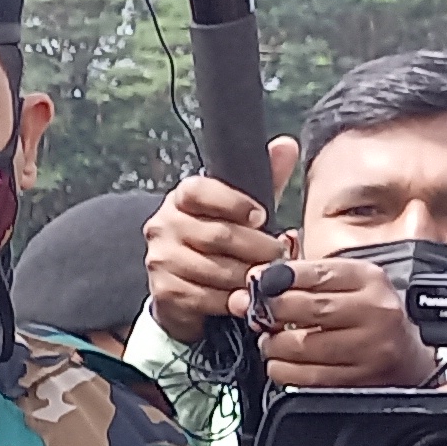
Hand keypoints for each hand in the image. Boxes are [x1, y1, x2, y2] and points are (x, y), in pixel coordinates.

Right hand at [142, 153, 292, 339]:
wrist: (185, 289)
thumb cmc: (220, 244)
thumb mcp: (243, 210)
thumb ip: (265, 180)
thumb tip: (286, 145)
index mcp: (181, 199)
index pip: (200, 191)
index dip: (234, 202)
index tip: (261, 215)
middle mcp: (163, 225)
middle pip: (217, 235)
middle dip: (256, 247)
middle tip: (278, 254)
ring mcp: (160, 259)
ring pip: (215, 269)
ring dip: (247, 276)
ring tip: (265, 277)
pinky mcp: (163, 290)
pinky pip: (206, 296)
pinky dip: (231, 299)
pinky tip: (245, 297)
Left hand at [253, 257, 438, 387]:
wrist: (406, 355)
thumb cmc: (366, 314)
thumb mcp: (347, 283)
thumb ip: (301, 278)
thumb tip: (253, 279)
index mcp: (369, 279)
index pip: (317, 272)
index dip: (279, 278)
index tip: (259, 284)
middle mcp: (375, 311)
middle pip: (309, 308)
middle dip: (273, 312)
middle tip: (259, 315)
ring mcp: (370, 347)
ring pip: (303, 346)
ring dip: (273, 345)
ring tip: (270, 341)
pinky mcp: (359, 378)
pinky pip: (306, 377)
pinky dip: (282, 370)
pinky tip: (281, 363)